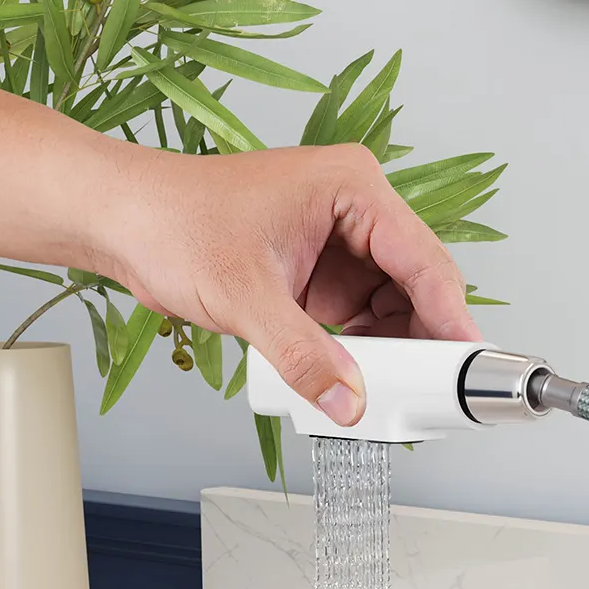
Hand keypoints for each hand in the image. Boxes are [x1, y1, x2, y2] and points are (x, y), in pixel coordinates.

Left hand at [99, 143, 479, 425]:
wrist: (118, 221)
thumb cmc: (170, 222)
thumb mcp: (244, 296)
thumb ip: (302, 354)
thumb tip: (347, 400)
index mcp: (352, 188)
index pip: (423, 259)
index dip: (451, 317)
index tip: (470, 365)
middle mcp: (355, 210)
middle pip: (418, 285)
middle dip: (423, 340)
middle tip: (432, 392)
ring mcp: (340, 243)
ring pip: (395, 306)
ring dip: (394, 350)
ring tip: (392, 392)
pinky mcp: (320, 272)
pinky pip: (363, 317)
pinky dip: (365, 351)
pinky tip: (360, 379)